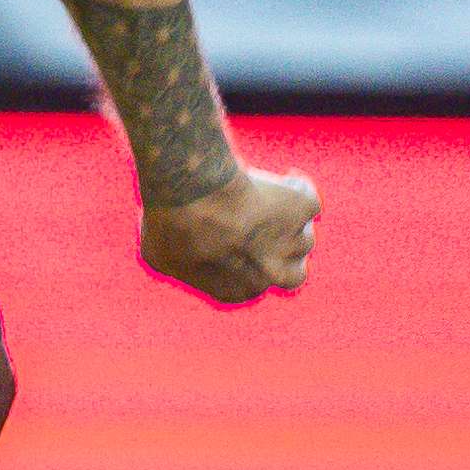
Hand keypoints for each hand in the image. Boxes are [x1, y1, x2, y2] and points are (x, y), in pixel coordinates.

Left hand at [140, 165, 317, 306]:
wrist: (195, 193)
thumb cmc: (171, 223)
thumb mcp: (160, 253)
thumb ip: (180, 259)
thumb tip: (179, 252)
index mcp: (237, 290)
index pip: (252, 284)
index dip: (247, 264)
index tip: (239, 243)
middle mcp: (271, 275)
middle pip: (293, 273)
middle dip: (284, 258)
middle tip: (270, 234)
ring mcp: (293, 242)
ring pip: (304, 237)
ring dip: (289, 223)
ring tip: (270, 200)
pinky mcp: (304, 210)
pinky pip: (310, 201)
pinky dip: (299, 189)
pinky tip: (283, 178)